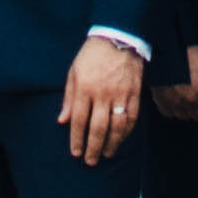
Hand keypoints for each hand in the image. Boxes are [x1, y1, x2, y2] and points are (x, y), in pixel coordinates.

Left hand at [61, 34, 146, 165]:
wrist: (118, 36)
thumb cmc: (91, 55)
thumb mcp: (74, 72)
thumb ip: (69, 98)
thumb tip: (62, 121)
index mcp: (85, 87)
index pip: (79, 120)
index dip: (77, 139)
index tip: (75, 153)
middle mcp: (103, 93)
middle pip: (98, 128)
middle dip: (93, 147)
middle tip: (90, 161)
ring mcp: (121, 94)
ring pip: (117, 126)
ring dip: (112, 144)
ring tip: (106, 154)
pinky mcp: (135, 93)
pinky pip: (132, 117)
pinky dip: (127, 132)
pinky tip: (121, 139)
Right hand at [151, 43, 197, 124]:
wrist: (165, 51)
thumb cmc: (192, 57)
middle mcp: (192, 101)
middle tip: (197, 89)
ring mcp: (177, 105)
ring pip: (189, 117)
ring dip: (190, 107)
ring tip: (186, 90)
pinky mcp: (164, 106)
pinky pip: (174, 114)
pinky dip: (176, 107)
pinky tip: (175, 93)